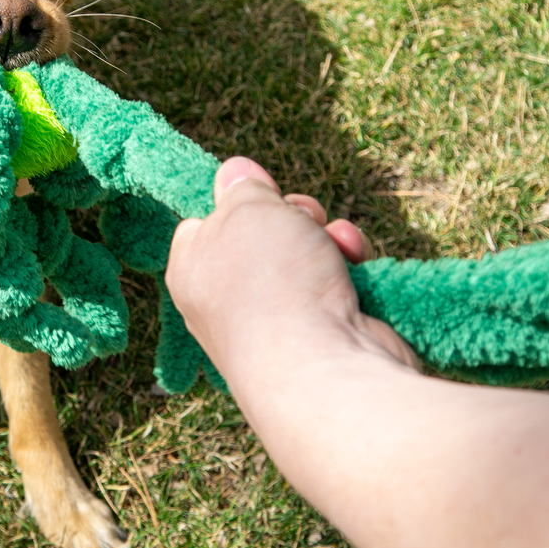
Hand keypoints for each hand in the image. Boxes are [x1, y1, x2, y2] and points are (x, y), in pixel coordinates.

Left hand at [165, 158, 418, 400]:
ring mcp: (278, 322)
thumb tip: (235, 175)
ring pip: (305, 255)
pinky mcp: (324, 336)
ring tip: (337, 243)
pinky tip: (357, 263)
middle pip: (262, 234)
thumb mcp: (247, 206)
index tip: (255, 194)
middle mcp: (227, 300)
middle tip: (301, 216)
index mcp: (192, 269)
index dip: (234, 202)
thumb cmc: (271, 283)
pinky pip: (335, 284)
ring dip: (326, 237)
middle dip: (291, 216)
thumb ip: (242, 185)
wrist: (327, 372)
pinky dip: (350, 268)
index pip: (204, 223)